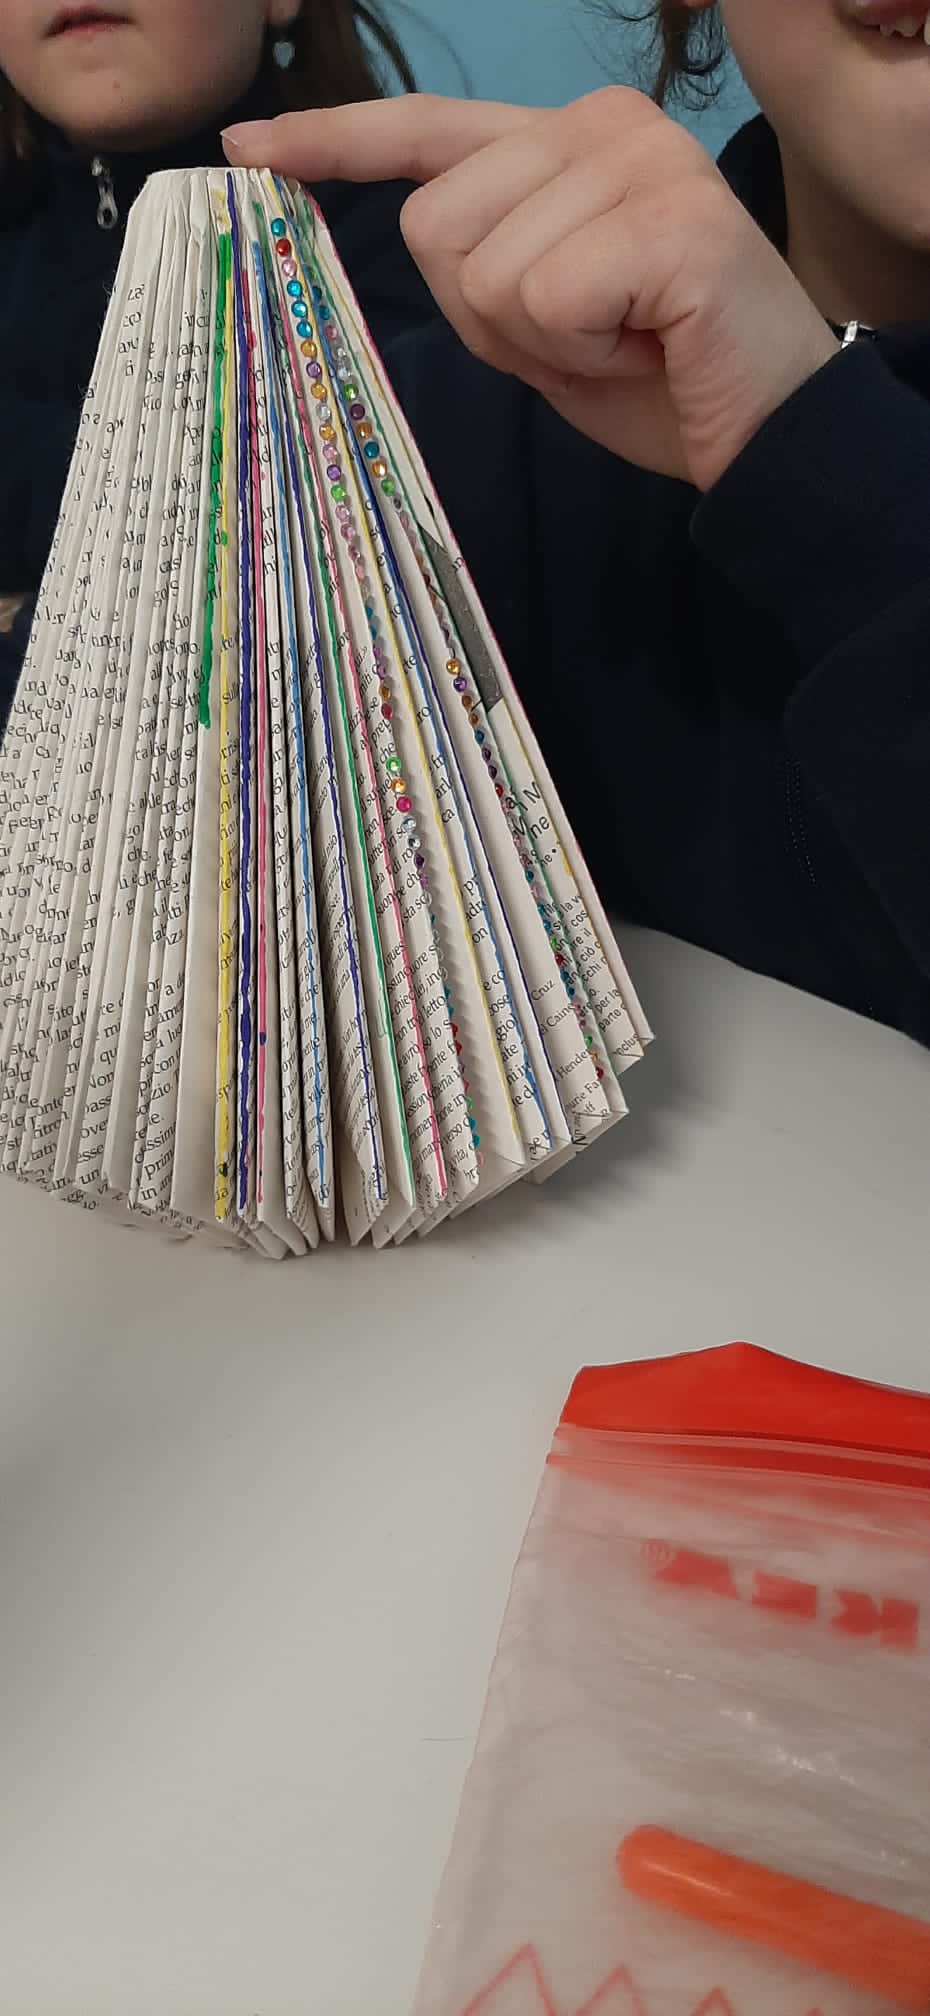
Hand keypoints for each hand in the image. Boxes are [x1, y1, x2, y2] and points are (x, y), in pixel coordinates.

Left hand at [224, 89, 838, 490]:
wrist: (765, 436)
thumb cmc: (654, 378)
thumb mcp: (539, 314)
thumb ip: (476, 257)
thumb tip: (386, 229)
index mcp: (568, 137)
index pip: (429, 130)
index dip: (334, 144)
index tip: (250, 152)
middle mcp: (602, 125)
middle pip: (434, 224)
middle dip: (485, 315)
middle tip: (585, 336)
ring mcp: (640, 163)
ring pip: (483, 271)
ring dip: (540, 343)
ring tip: (622, 340)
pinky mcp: (670, 221)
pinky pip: (545, 300)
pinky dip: (583, 356)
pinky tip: (647, 347)